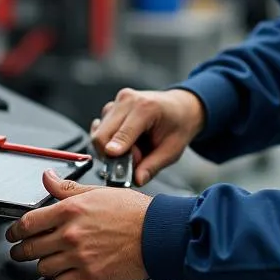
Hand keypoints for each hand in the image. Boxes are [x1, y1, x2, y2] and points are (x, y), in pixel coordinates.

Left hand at [7, 169, 153, 279]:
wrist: (157, 234)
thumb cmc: (133, 212)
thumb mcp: (98, 192)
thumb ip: (67, 188)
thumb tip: (47, 178)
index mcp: (70, 211)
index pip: (28, 222)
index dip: (15, 230)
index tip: (13, 234)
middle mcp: (71, 234)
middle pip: (30, 248)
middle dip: (21, 250)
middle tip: (20, 250)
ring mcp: (79, 257)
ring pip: (43, 268)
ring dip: (42, 265)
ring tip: (47, 260)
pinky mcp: (89, 275)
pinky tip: (65, 273)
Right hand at [90, 88, 204, 185]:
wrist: (180, 107)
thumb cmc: (178, 125)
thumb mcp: (172, 150)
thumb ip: (153, 166)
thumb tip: (137, 180)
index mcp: (146, 107)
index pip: (120, 135)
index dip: (114, 155)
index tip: (114, 170)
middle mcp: (128, 100)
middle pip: (102, 135)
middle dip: (113, 155)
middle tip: (133, 160)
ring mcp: (118, 101)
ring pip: (99, 133)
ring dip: (111, 148)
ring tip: (134, 148)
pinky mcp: (112, 106)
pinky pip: (100, 129)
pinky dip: (109, 140)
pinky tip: (125, 141)